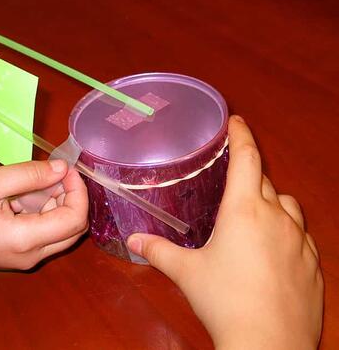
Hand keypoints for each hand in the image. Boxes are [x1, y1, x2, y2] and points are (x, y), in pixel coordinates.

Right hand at [0, 160, 88, 269]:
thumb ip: (30, 174)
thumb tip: (62, 168)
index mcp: (26, 240)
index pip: (75, 219)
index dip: (78, 191)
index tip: (66, 168)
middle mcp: (32, 256)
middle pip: (73, 228)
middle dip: (70, 197)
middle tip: (52, 173)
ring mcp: (26, 259)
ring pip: (60, 230)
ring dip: (55, 203)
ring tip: (27, 184)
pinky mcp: (19, 256)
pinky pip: (43, 234)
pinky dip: (42, 212)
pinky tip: (19, 197)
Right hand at [127, 116, 322, 349]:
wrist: (268, 344)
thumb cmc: (224, 300)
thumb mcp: (187, 273)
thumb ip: (159, 251)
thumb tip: (134, 241)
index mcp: (245, 210)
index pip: (246, 158)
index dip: (241, 135)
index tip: (235, 120)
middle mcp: (277, 217)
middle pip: (266, 181)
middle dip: (250, 176)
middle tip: (232, 184)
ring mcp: (300, 240)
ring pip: (288, 206)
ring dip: (272, 203)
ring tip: (254, 217)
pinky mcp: (314, 263)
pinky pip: (301, 235)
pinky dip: (287, 231)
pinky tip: (273, 250)